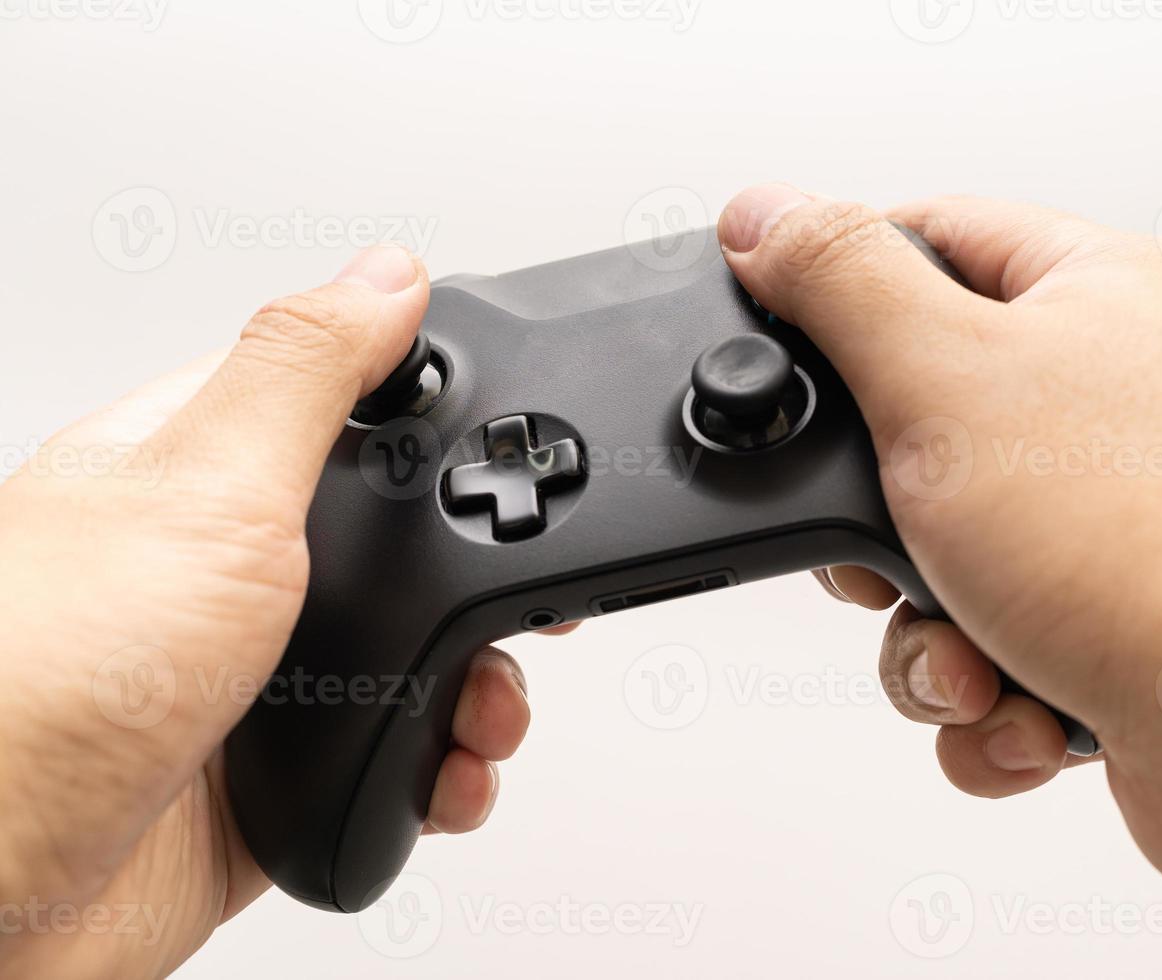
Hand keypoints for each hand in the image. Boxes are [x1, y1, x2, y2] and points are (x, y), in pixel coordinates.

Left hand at [0, 247, 552, 978]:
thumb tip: (388, 272)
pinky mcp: (270, 777)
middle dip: (479, 583)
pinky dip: (438, 772)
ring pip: (411, 659)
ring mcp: (252, 678)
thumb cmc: (35, 679)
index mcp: (200, 470)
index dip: (446, 426)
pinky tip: (435, 777)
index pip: (352, 411)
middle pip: (404, 547)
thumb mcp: (205, 489)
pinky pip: (391, 759)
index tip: (521, 452)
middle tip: (519, 611)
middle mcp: (229, 570)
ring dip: (475, 689)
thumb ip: (307, 375)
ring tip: (482, 713)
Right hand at [718, 186, 1161, 978]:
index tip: (787, 354)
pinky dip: (986, 695)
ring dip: (927, 637)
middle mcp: (1114, 402)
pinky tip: (1022, 709)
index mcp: (1094, 295)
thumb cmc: (1150, 537)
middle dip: (876, 529)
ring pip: (947, 562)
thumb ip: (839, 281)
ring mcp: (1120, 521)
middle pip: (920, 432)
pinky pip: (995, 651)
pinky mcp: (1118, 627)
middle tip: (888, 553)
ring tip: (971, 662)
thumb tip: (763, 214)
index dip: (840, 298)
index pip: (931, 243)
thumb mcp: (946, 372)